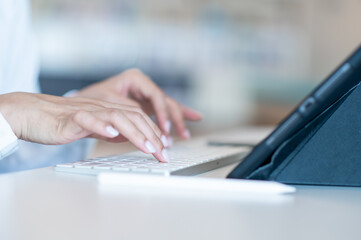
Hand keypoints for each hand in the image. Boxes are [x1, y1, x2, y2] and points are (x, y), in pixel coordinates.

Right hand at [0, 92, 169, 161]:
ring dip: (135, 133)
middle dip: (152, 135)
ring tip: (148, 147)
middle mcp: (101, 107)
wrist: (30, 113)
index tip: (164, 148)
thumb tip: (125, 136)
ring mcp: (87, 111)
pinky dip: (102, 126)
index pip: (137, 117)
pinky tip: (112, 134)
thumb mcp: (91, 126)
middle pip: (133, 116)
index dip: (153, 131)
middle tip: (163, 153)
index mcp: (107, 109)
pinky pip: (88, 119)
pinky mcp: (71, 118)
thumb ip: (109, 129)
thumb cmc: (60, 122)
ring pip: (117, 117)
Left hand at [76, 69, 201, 139]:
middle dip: (174, 119)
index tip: (165, 129)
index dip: (162, 113)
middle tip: (182, 135)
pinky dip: (176, 118)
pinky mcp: (147, 105)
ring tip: (186, 135)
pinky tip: (194, 118)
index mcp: (135, 78)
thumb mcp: (108, 103)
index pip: (155, 95)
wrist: (81, 105)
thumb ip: (127, 110)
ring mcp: (146, 95)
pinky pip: (165, 111)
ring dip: (178, 121)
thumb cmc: (91, 101)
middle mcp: (144, 85)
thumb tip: (143, 120)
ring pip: (168, 107)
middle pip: (166, 101)